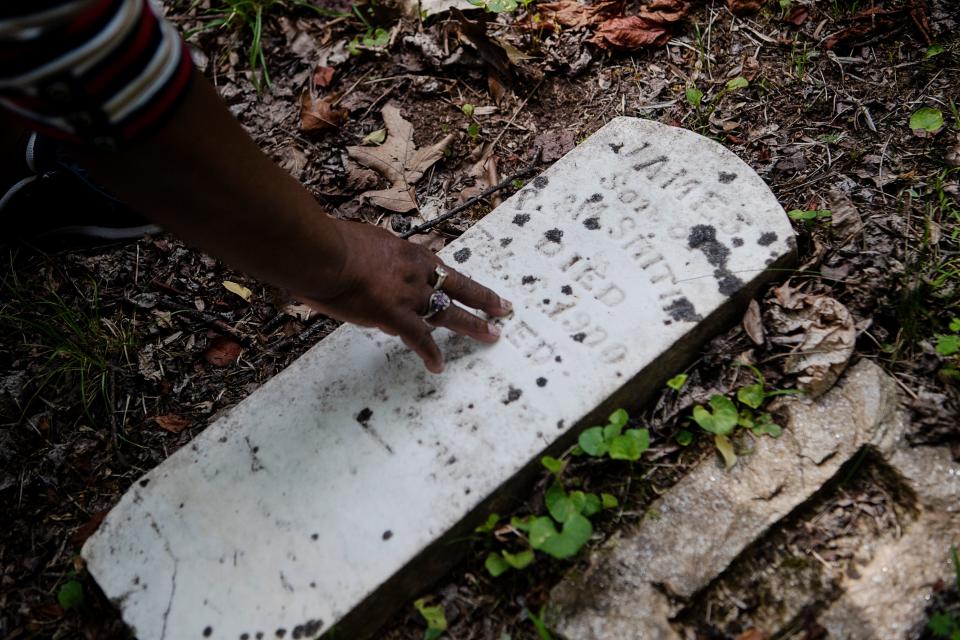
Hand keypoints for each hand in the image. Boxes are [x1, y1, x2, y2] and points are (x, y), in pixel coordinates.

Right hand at [303, 220, 512, 372]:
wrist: (321, 251)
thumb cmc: (330, 243)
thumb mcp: (361, 241)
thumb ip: (371, 256)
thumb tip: (363, 265)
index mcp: (406, 253)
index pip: (436, 268)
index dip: (452, 279)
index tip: (465, 285)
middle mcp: (415, 272)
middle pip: (458, 286)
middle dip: (483, 298)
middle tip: (503, 308)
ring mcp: (409, 294)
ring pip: (448, 311)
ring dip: (472, 324)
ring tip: (492, 335)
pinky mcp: (395, 315)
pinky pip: (419, 338)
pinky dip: (430, 353)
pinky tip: (437, 366)